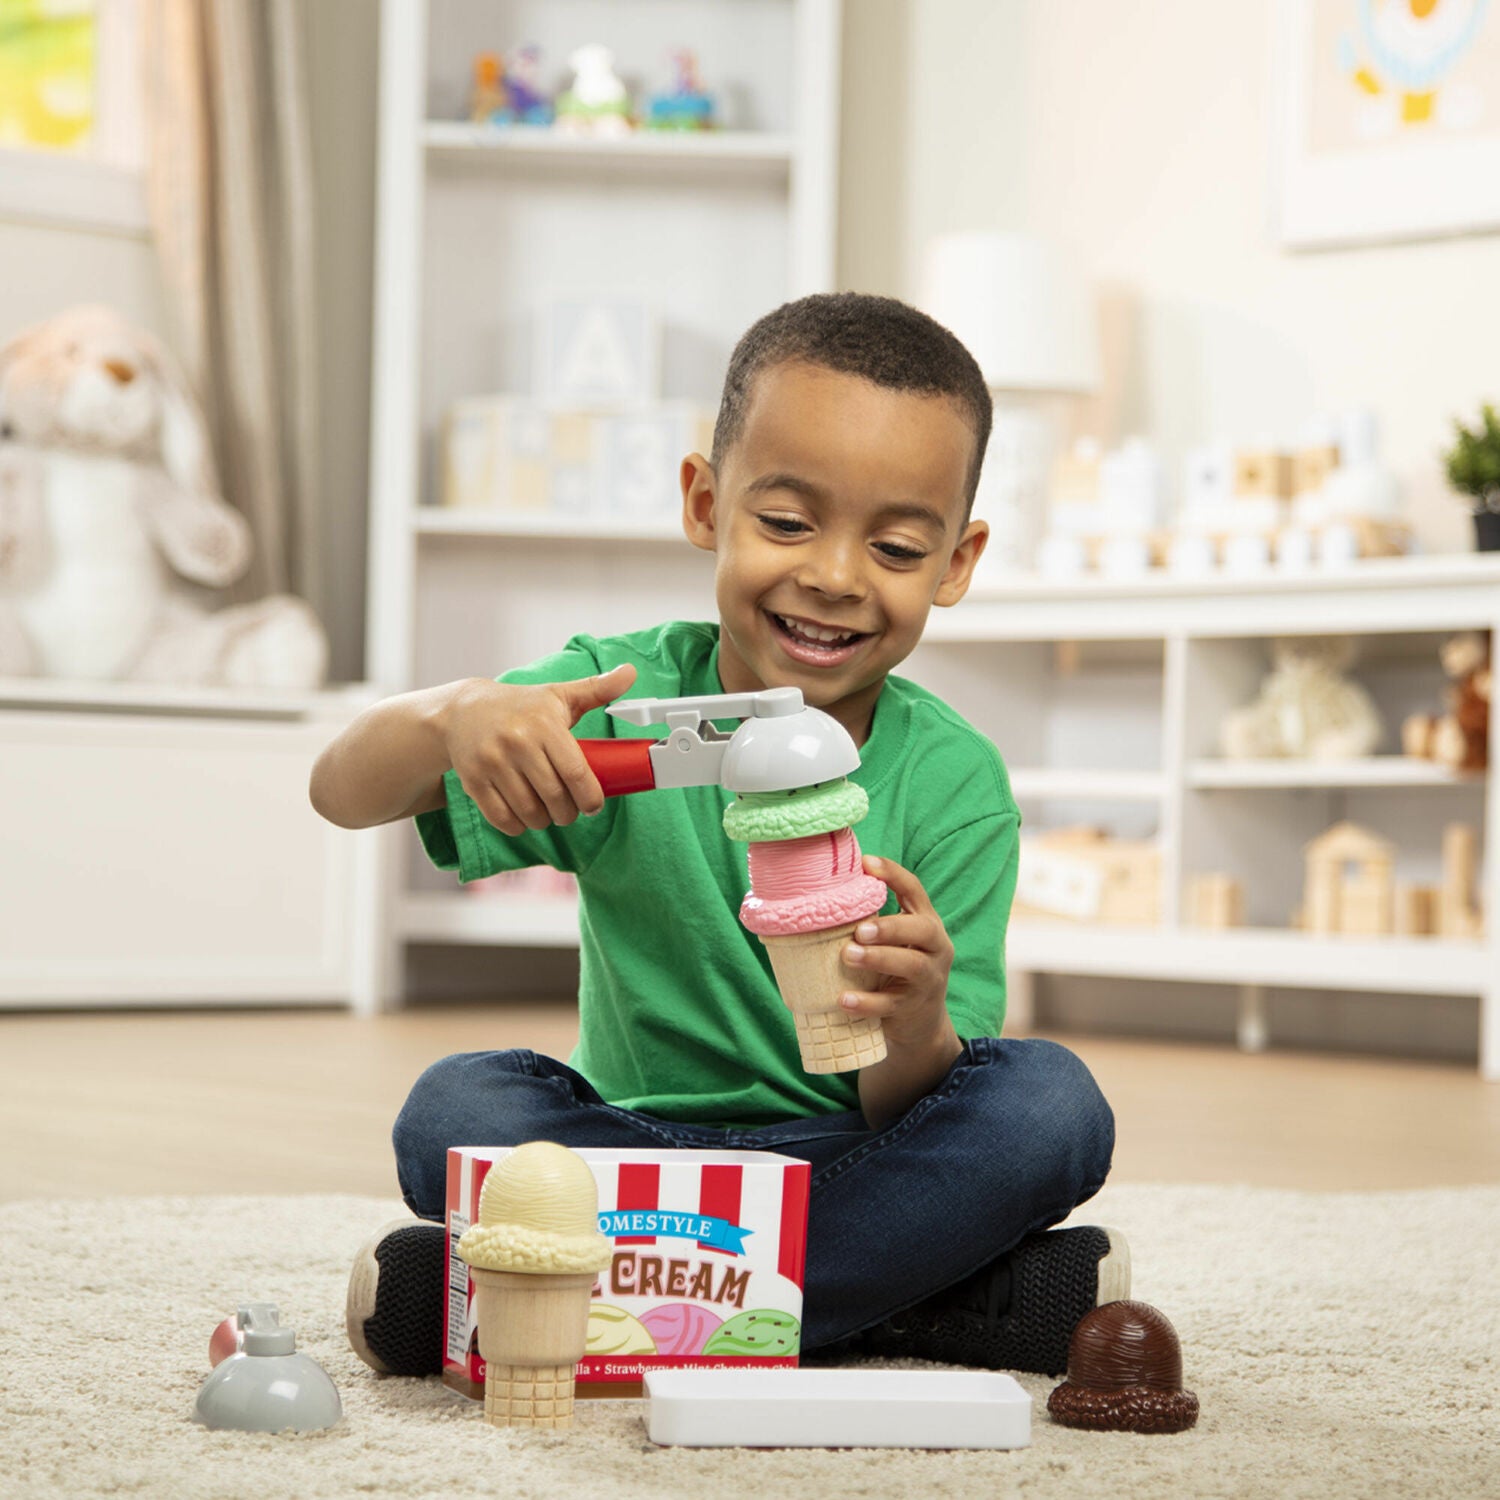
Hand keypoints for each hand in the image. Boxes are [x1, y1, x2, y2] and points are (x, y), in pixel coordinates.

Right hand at [445, 662, 636, 834]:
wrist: (463, 710)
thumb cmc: (520, 706)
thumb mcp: (558, 694)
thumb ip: (597, 688)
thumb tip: (631, 672)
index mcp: (543, 724)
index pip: (576, 772)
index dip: (590, 798)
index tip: (594, 805)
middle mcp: (517, 743)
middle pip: (555, 797)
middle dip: (568, 813)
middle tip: (570, 812)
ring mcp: (492, 763)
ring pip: (529, 811)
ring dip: (544, 821)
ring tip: (548, 814)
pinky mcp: (473, 780)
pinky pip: (501, 818)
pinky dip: (517, 826)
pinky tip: (524, 818)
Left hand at [839, 855, 955, 1046]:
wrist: (920, 1023)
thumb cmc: (896, 969)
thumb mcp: (895, 941)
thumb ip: (873, 918)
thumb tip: (825, 891)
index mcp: (927, 923)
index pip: (915, 891)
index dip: (893, 874)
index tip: (866, 863)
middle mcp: (935, 948)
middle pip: (922, 930)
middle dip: (890, 927)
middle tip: (859, 930)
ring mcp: (928, 979)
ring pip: (912, 965)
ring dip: (878, 958)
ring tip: (848, 955)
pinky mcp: (913, 1008)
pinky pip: (891, 1004)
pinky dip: (866, 1003)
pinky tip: (843, 999)